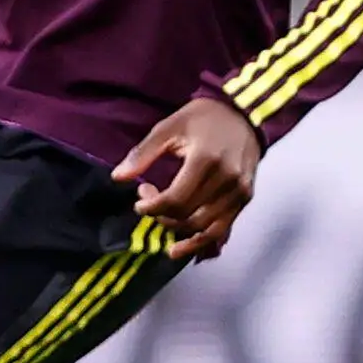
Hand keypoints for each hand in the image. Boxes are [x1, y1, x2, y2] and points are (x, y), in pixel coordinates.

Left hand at [112, 96, 261, 260]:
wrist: (244, 114)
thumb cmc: (203, 118)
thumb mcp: (169, 127)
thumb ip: (143, 153)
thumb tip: (117, 177)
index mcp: (206, 160)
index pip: (175, 200)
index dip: (152, 207)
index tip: (140, 200)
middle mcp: (227, 180)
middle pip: (189, 217)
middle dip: (162, 217)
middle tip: (150, 202)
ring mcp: (239, 192)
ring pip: (206, 229)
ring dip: (179, 231)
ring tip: (163, 221)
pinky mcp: (245, 198)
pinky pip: (223, 230)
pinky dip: (202, 242)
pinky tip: (182, 248)